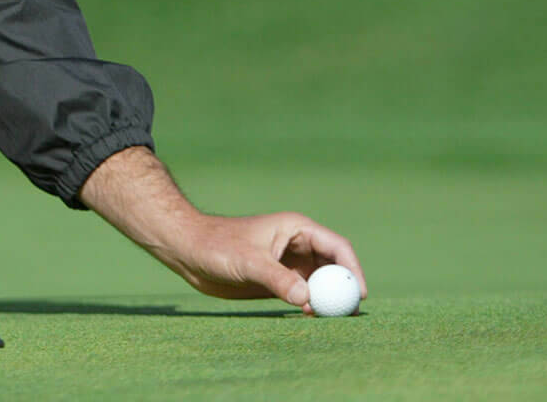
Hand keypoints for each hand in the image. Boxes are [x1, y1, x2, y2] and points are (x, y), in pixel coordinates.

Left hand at [80, 146, 367, 315]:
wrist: (188, 251)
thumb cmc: (215, 246)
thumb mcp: (247, 261)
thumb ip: (277, 278)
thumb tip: (306, 299)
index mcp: (295, 229)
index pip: (336, 246)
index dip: (352, 269)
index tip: (358, 294)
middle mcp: (296, 245)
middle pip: (333, 266)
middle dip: (343, 287)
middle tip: (349, 312)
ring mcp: (288, 263)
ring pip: (319, 282)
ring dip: (326, 298)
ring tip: (328, 318)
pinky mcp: (278, 279)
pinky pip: (303, 293)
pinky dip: (310, 305)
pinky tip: (307, 316)